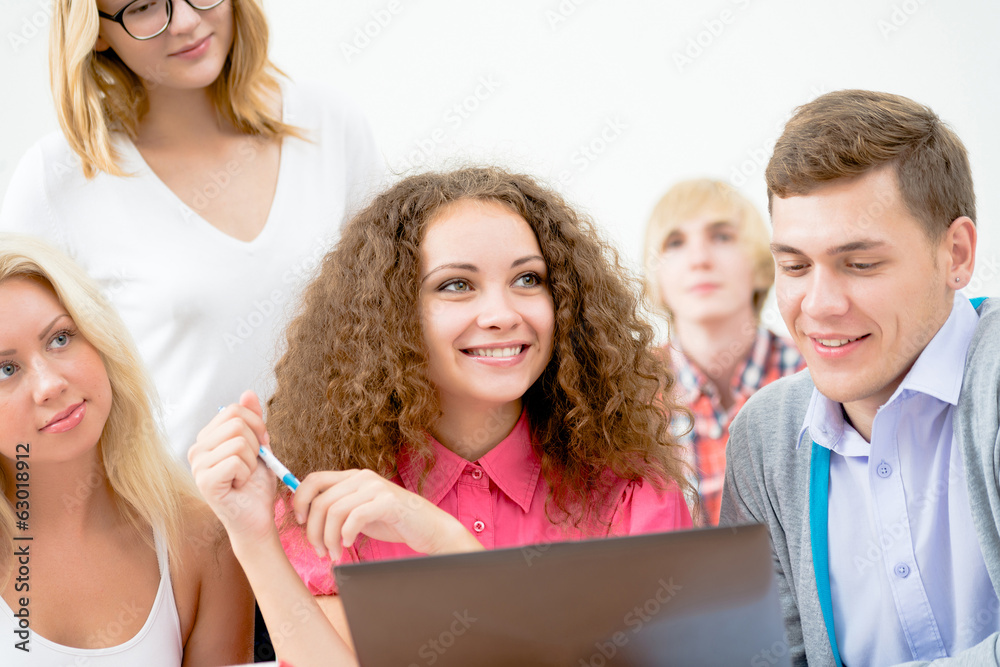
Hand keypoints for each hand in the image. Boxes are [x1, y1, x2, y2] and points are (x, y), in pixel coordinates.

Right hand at [188, 390, 276, 547]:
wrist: (257, 518)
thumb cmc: (256, 485)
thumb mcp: (259, 446)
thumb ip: (253, 420)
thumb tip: (247, 392)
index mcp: (207, 439)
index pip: (234, 410)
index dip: (257, 424)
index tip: (262, 445)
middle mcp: (196, 450)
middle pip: (237, 423)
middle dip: (257, 443)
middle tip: (254, 464)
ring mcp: (197, 466)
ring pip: (239, 441)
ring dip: (253, 461)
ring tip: (245, 476)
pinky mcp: (204, 482)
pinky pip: (236, 460)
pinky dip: (247, 473)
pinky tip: (240, 486)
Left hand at [292, 469, 482, 559]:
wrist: (429, 528)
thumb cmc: (394, 522)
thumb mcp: (360, 512)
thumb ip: (339, 508)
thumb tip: (307, 517)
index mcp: (353, 477)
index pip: (314, 479)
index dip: (300, 501)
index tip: (301, 523)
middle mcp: (362, 477)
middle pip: (321, 501)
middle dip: (313, 531)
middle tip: (319, 551)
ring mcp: (375, 487)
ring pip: (334, 511)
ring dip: (329, 538)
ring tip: (334, 554)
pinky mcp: (387, 501)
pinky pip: (354, 517)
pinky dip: (345, 535)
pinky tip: (348, 546)